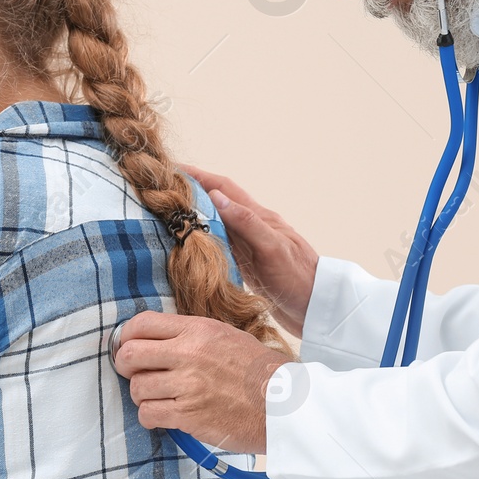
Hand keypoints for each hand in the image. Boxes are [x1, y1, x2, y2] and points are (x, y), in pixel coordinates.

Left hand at [111, 311, 288, 453]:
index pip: (142, 323)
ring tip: (157, 396)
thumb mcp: (225, 336)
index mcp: (197, 329)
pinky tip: (161, 414)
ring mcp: (188, 385)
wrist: (283, 404)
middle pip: (130, 354)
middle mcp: (189, 354)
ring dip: (141, 395)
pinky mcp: (189, 415)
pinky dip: (149, 416)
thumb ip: (189, 334)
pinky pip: (148, 414)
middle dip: (124, 365)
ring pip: (137, 387)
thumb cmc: (256, 371)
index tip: (127, 346)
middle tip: (133, 372)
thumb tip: (154, 338)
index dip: (126, 336)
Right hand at [178, 163, 319, 337]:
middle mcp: (252, 228)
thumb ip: (247, 223)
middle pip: (216, 203)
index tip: (171, 169)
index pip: (223, 189)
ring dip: (193, 216)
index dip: (198, 176)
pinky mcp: (247, 265)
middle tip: (160, 192)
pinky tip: (187, 247)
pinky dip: (201, 241)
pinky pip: (219, 246)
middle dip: (190, 193)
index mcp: (259, 218)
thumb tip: (216, 197)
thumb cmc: (300, 279)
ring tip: (165, 215)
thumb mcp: (273, 249)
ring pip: (215, 224)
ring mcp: (249, 247)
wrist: (318, 309)